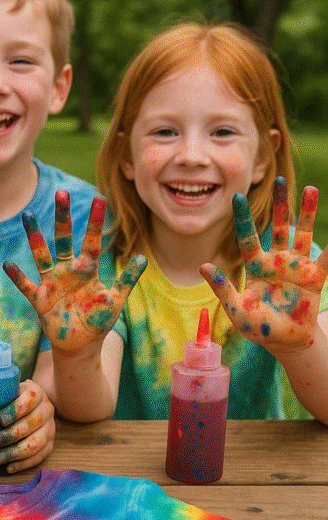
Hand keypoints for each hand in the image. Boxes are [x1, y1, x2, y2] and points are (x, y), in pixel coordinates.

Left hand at [0, 379, 54, 473]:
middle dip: (10, 435)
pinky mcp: (49, 445)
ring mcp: (50, 428)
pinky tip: (9, 468)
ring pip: (36, 443)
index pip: (29, 398)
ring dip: (15, 453)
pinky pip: (39, 457)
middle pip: (32, 423)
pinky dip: (23, 464)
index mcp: (35, 392)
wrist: (32, 407)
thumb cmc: (8, 400)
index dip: (16, 409)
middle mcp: (47, 409)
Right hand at [4, 191, 146, 351]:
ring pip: (41, 255)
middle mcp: (68, 271)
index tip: (99, 199)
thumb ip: (127, 280)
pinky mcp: (40, 299)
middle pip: (63, 239)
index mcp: (87, 269)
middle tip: (61, 193)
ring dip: (34, 237)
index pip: (92, 241)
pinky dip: (17, 276)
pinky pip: (26, 285)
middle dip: (62, 217)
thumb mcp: (116, 300)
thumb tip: (143, 259)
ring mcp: (52, 283)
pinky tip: (7, 265)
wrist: (81, 345)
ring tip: (27, 216)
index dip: (95, 221)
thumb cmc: (99, 321)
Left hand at [201, 179, 327, 354]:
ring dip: (306, 212)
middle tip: (278, 178)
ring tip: (309, 189)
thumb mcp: (236, 309)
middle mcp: (276, 260)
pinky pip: (326, 259)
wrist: (284, 341)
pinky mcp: (314, 277)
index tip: (237, 197)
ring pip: (302, 233)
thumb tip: (203, 266)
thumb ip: (222, 288)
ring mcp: (297, 266)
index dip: (243, 218)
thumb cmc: (258, 326)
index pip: (247, 237)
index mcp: (255, 266)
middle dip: (279, 204)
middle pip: (277, 226)